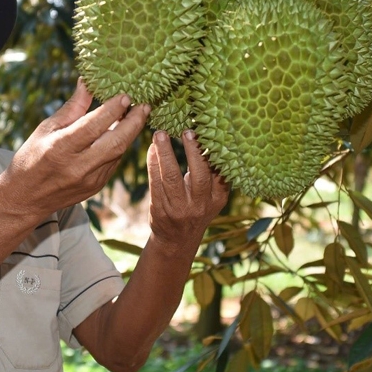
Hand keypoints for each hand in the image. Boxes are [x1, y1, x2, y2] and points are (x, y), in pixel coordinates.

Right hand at [4, 80, 148, 216]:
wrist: (25, 198)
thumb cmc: (32, 157)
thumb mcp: (46, 129)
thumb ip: (73, 108)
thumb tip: (88, 82)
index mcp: (60, 149)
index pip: (94, 126)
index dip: (113, 110)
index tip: (126, 95)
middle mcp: (77, 167)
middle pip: (115, 142)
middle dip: (134, 122)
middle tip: (144, 105)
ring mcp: (89, 180)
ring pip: (119, 153)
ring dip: (131, 133)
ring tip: (137, 115)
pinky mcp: (96, 188)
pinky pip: (114, 163)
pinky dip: (120, 146)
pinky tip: (124, 133)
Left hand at [146, 130, 229, 255]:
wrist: (177, 240)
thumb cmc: (196, 209)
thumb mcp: (213, 198)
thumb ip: (214, 176)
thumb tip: (213, 140)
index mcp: (217, 198)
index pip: (219, 173)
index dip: (213, 153)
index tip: (208, 133)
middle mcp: (200, 204)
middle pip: (199, 175)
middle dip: (193, 152)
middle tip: (187, 131)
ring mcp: (179, 208)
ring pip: (172, 177)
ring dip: (165, 153)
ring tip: (160, 135)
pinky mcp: (160, 209)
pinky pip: (155, 183)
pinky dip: (153, 163)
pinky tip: (152, 149)